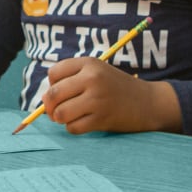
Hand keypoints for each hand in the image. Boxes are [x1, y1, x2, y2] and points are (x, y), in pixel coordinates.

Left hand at [41, 57, 178, 134]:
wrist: (148, 102)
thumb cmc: (117, 87)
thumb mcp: (97, 72)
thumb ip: (72, 79)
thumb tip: (43, 101)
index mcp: (89, 63)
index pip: (53, 73)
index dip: (52, 84)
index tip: (63, 91)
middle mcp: (92, 78)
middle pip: (52, 94)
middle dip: (50, 106)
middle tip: (56, 110)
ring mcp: (96, 99)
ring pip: (60, 113)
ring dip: (60, 118)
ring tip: (69, 117)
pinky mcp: (101, 118)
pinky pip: (73, 127)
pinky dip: (73, 128)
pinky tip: (83, 123)